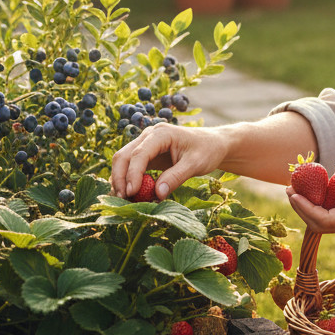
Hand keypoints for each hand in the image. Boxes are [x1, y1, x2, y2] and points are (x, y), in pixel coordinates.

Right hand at [110, 124, 229, 200]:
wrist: (214, 144)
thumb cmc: (207, 150)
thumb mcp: (195, 164)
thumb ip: (176, 177)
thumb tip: (157, 194)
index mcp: (161, 134)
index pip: (140, 154)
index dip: (132, 174)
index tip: (131, 193)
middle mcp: (149, 136)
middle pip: (124, 156)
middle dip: (120, 178)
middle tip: (121, 200)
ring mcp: (146, 144)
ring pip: (124, 161)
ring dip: (120, 180)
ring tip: (123, 200)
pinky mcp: (147, 154)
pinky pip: (132, 167)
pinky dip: (128, 180)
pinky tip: (131, 195)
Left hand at [286, 161, 334, 233]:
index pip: (323, 220)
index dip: (304, 208)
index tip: (292, 192)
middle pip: (319, 224)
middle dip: (301, 207)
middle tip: (289, 187)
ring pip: (326, 221)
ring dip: (310, 206)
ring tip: (298, 186)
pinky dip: (322, 204)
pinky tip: (320, 189)